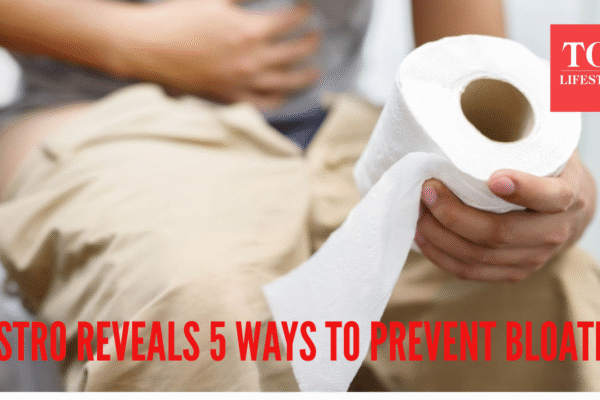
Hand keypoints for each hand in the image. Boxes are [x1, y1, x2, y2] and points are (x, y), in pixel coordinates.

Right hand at [119, 0, 320, 109]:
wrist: (150, 48)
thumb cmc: (178, 18)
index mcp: (249, 31)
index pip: (289, 21)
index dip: (302, 13)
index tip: (307, 10)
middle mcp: (251, 60)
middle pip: (294, 53)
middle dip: (310, 43)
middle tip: (316, 38)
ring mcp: (242, 82)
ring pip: (285, 83)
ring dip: (304, 77)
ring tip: (315, 72)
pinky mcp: (230, 97)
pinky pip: (262, 104)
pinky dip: (277, 100)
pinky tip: (284, 96)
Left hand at [414, 152, 596, 281]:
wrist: (569, 209)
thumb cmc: (547, 168)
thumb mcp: (547, 147)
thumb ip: (524, 134)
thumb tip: (480, 99)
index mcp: (569, 195)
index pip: (551, 197)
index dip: (523, 190)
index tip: (494, 179)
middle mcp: (554, 232)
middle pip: (499, 233)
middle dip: (455, 214)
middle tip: (428, 190)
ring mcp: (533, 257)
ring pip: (479, 256)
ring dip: (440, 235)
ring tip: (417, 211)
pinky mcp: (513, 272)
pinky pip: (471, 272)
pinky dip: (442, 255)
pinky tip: (423, 237)